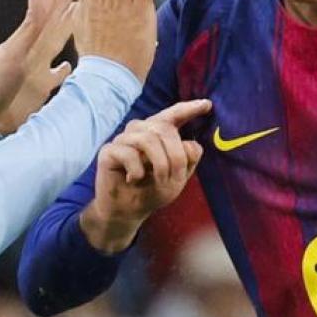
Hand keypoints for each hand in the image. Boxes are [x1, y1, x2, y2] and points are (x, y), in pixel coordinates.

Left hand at [0, 0, 80, 133]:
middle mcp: (35, 49)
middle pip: (56, 16)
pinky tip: (71, 63)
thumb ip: (29, 28)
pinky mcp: (40, 89)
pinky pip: (58, 75)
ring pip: (58, 40)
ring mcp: (38, 68)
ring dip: (69, 25)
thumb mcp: (12, 55)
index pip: (48, 3)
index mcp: (29, 38)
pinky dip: (65, 67)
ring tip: (80, 8)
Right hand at [79, 99, 212, 253]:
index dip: (189, 108)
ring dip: (159, 164)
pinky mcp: (108, 151)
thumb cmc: (153, 191)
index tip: (207, 105)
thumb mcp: (178, 177)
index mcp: (158, 133)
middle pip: (164, 129)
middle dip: (175, 156)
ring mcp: (123, 139)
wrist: (128, 211)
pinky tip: (133, 180)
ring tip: (158, 180)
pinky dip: (137, 171)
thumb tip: (192, 143)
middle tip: (174, 177)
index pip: (174, 115)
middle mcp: (140, 131)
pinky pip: (129, 154)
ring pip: (148, 139)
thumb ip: (188, 159)